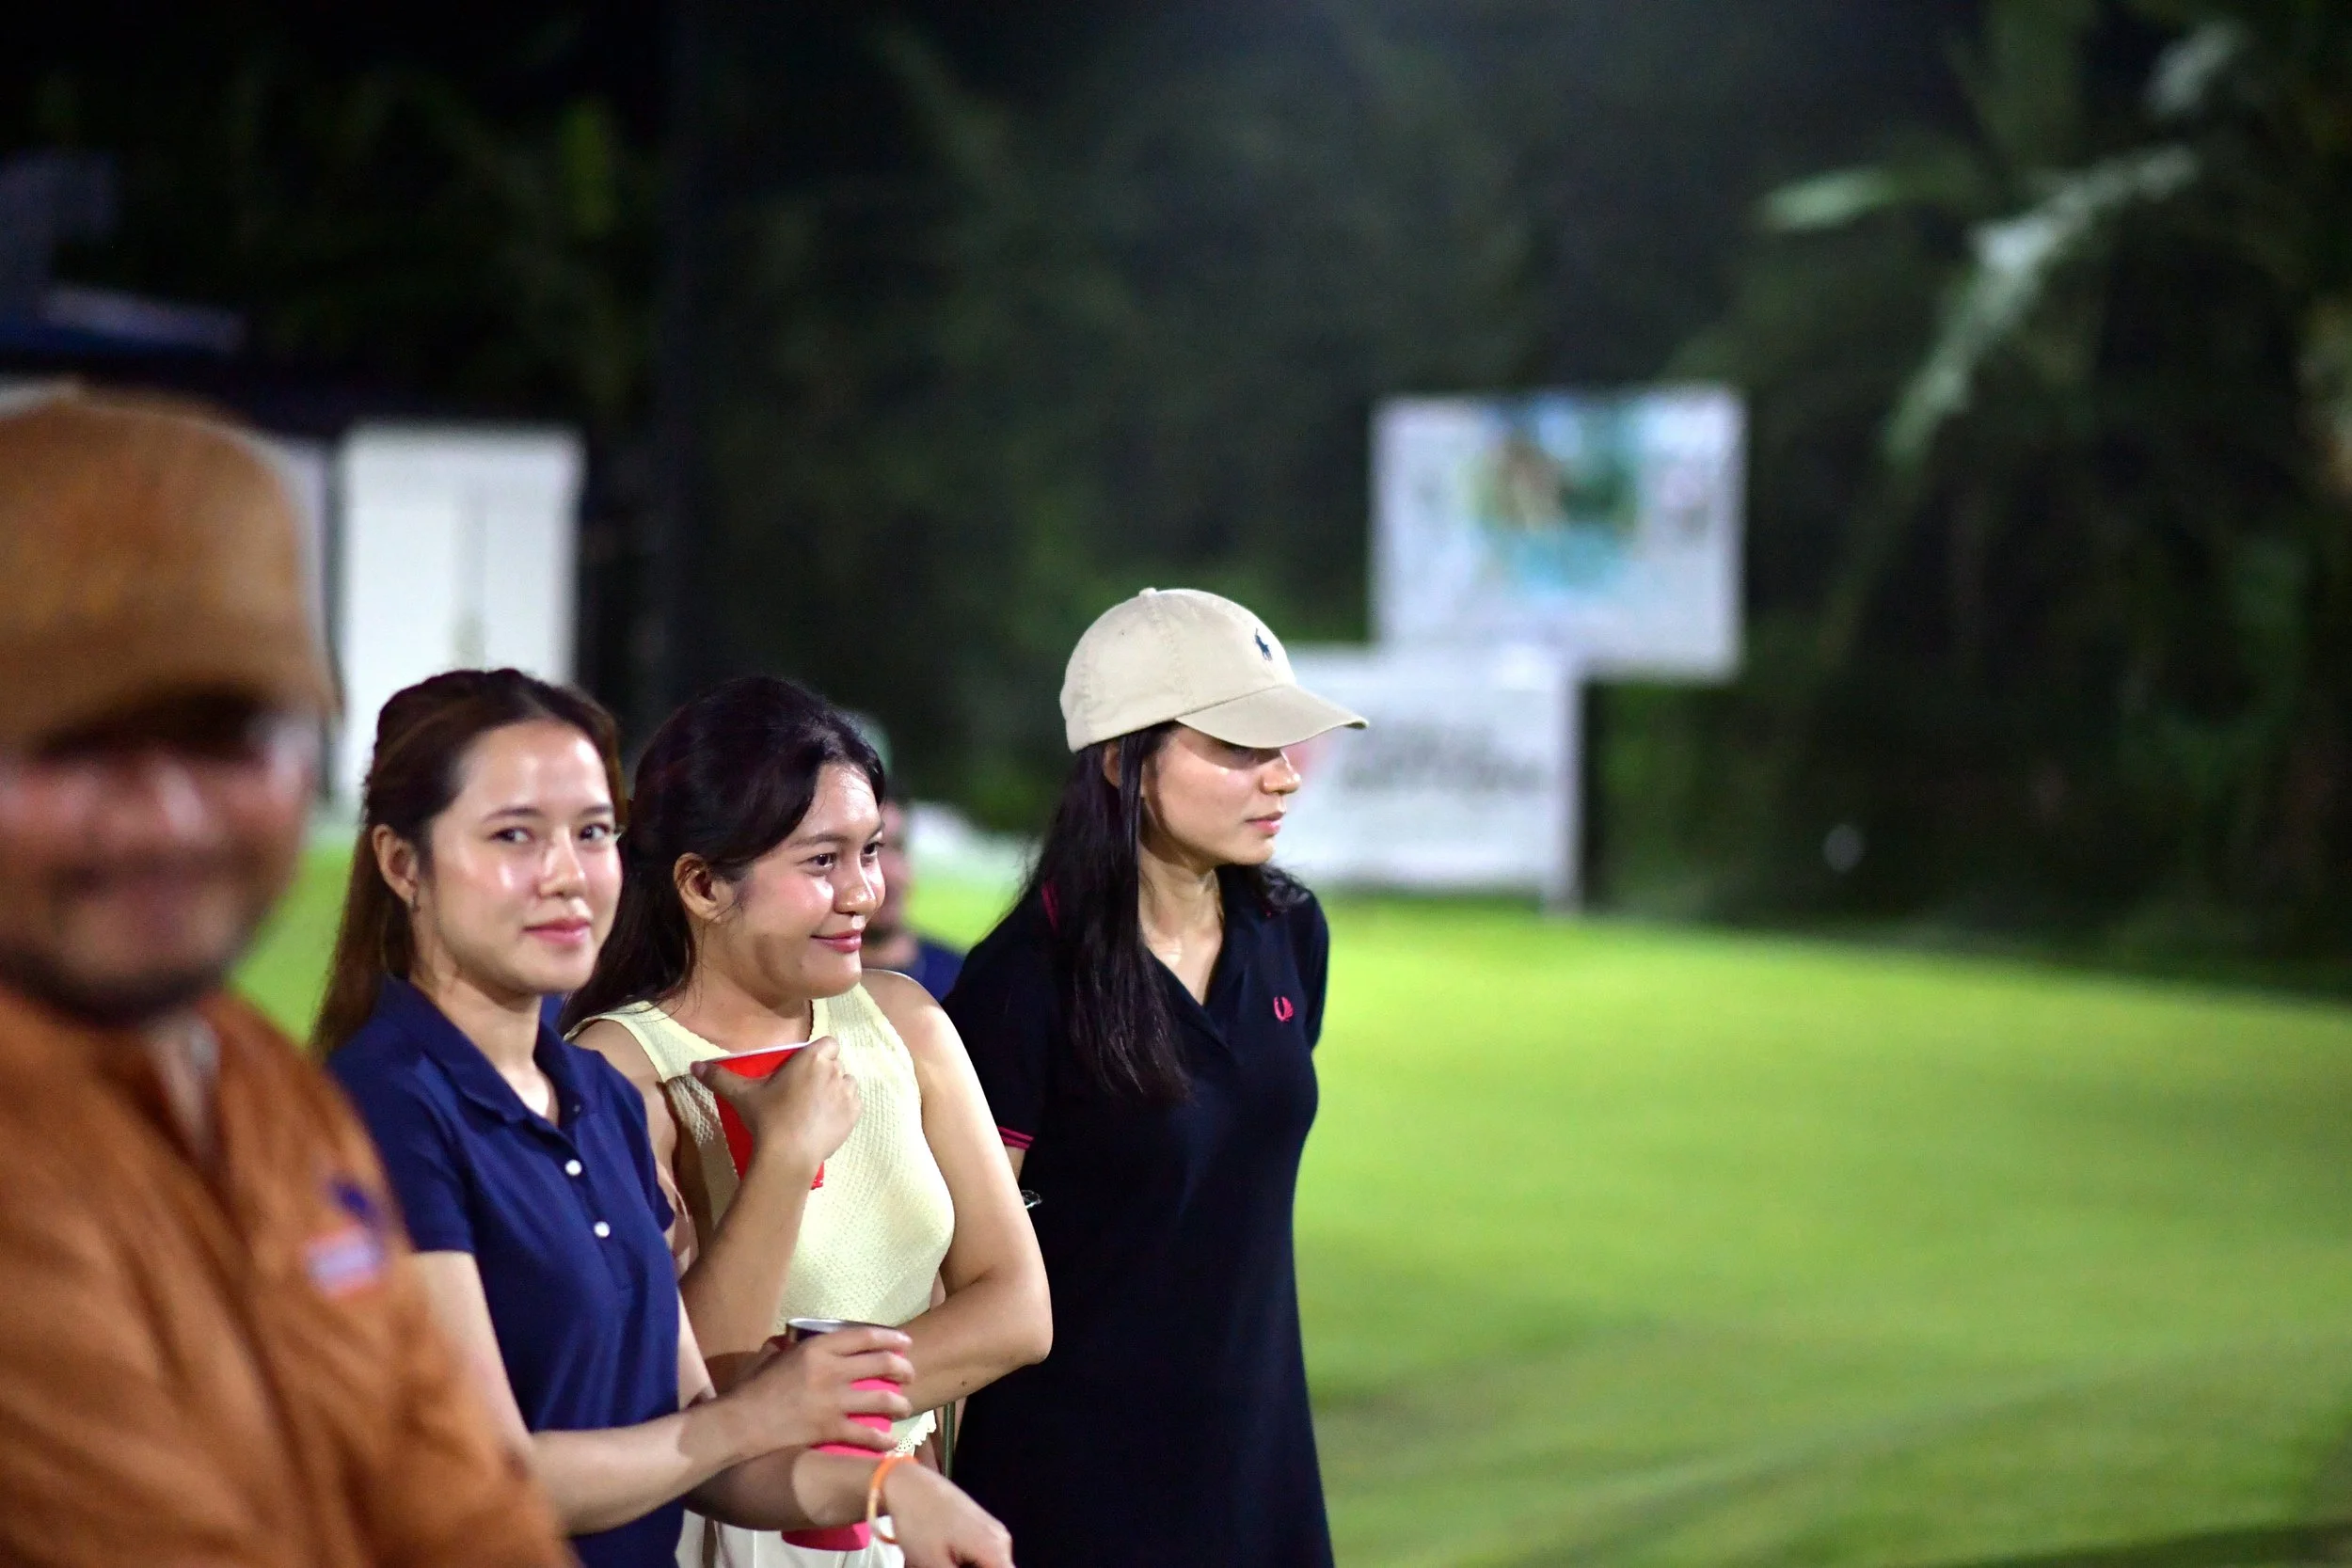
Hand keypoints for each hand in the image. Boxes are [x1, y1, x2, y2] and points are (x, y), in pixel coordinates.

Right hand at [695, 1036, 861, 1174]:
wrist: (788, 1155)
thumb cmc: (766, 1118)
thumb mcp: (741, 1094)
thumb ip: (719, 1077)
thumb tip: (693, 1065)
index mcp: (813, 1058)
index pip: (829, 1043)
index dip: (820, 1053)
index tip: (804, 1068)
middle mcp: (835, 1070)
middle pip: (836, 1063)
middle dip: (825, 1072)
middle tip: (804, 1091)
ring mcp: (848, 1093)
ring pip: (847, 1082)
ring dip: (836, 1089)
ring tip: (816, 1107)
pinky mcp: (855, 1114)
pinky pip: (854, 1103)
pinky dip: (844, 1108)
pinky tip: (826, 1119)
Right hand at [723, 1327, 911, 1454]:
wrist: (741, 1423)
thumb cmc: (754, 1388)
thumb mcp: (775, 1356)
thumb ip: (794, 1346)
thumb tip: (802, 1339)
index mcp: (817, 1347)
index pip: (864, 1336)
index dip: (890, 1338)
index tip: (905, 1343)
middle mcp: (830, 1370)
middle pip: (881, 1364)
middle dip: (902, 1369)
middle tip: (910, 1374)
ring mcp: (832, 1400)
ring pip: (881, 1399)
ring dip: (899, 1403)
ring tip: (905, 1406)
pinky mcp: (829, 1429)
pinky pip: (865, 1434)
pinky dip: (882, 1440)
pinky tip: (891, 1443)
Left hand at [882, 1464, 1015, 1567]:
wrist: (906, 1484)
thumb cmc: (919, 1522)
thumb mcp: (934, 1565)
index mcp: (995, 1549)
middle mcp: (999, 1539)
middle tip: (938, 1565)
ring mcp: (989, 1531)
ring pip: (979, 1565)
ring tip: (928, 1561)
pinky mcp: (976, 1527)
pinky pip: (973, 1555)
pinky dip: (954, 1561)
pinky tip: (933, 1557)